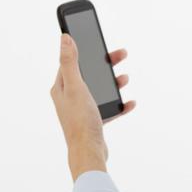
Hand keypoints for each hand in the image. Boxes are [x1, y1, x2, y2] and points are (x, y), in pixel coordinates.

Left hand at [49, 33, 135, 180]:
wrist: (89, 152)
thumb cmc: (80, 120)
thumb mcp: (76, 86)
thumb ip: (70, 62)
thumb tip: (64, 38)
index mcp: (61, 87)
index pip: (71, 62)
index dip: (84, 50)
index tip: (96, 40)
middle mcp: (70, 97)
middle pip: (89, 74)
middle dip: (105, 64)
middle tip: (121, 54)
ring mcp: (82, 109)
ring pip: (100, 89)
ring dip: (113, 82)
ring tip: (125, 78)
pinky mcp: (94, 121)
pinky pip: (109, 108)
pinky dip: (120, 103)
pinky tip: (130, 102)